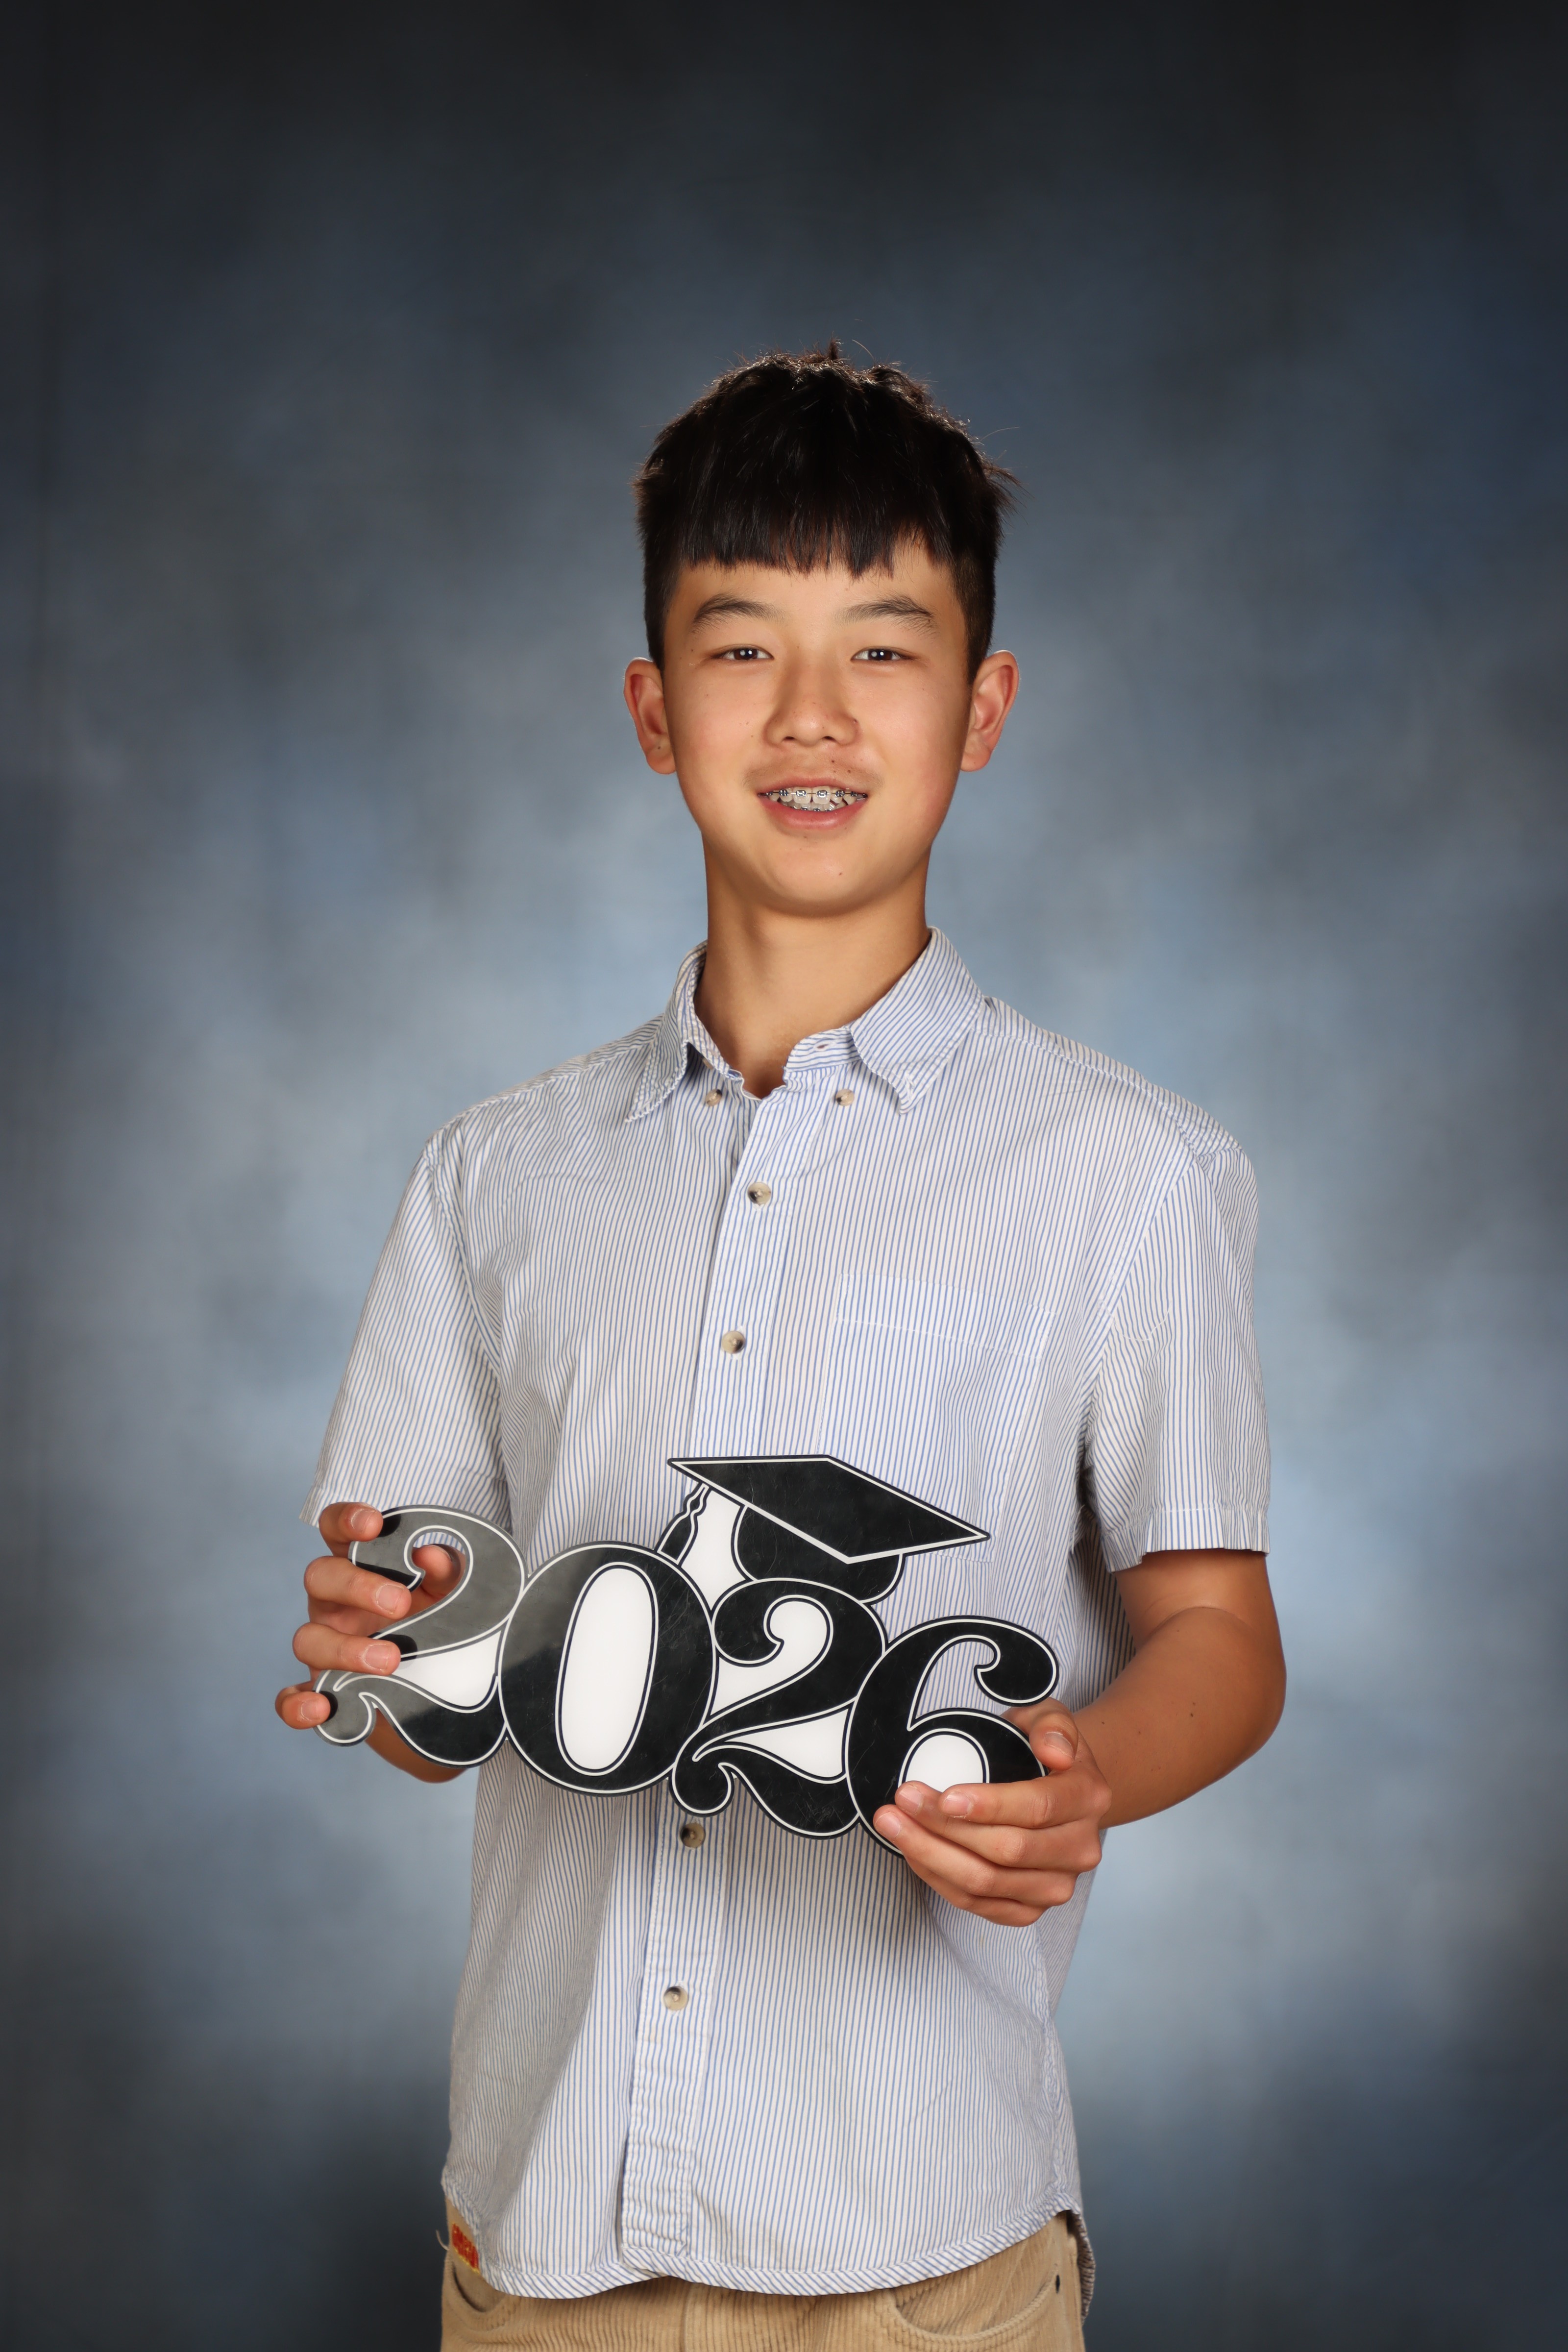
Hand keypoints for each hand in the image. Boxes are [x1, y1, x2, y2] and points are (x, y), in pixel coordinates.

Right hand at [274, 1503, 461, 1731]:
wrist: (444, 1689)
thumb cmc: (439, 1624)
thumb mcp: (451, 1595)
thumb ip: (446, 1573)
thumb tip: (431, 1556)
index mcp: (361, 1567)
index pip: (337, 1531)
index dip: (345, 1520)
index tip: (372, 1525)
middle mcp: (334, 1603)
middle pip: (319, 1577)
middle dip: (356, 1586)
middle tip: (400, 1603)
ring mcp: (324, 1647)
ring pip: (308, 1638)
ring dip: (345, 1648)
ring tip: (390, 1660)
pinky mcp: (323, 1691)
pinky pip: (291, 1698)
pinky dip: (297, 1704)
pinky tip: (321, 1706)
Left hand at [872, 1700, 1110, 1925]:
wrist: (1057, 1790)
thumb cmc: (1042, 1752)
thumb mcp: (1050, 1718)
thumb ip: (1052, 1725)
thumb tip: (1052, 1750)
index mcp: (1088, 1798)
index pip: (1037, 1808)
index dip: (989, 1806)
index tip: (945, 1796)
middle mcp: (1080, 1849)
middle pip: (1006, 1850)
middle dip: (945, 1827)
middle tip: (902, 1802)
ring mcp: (1056, 1884)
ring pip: (987, 1882)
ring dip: (932, 1855)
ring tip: (895, 1825)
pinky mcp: (1030, 1908)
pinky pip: (979, 1904)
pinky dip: (940, 1879)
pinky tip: (914, 1851)